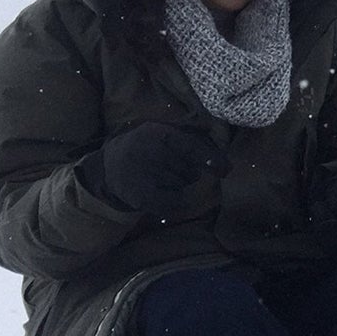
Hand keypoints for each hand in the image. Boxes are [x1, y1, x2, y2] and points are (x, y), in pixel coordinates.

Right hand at [88, 122, 228, 215]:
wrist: (111, 166)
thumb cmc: (149, 148)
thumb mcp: (165, 134)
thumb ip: (194, 139)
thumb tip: (225, 162)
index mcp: (158, 132)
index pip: (192, 147)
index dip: (211, 159)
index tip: (225, 170)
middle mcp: (149, 150)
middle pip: (190, 171)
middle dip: (191, 173)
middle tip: (174, 169)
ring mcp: (142, 173)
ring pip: (182, 186)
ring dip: (182, 186)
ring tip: (163, 178)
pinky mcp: (139, 193)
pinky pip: (172, 203)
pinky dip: (177, 202)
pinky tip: (168, 195)